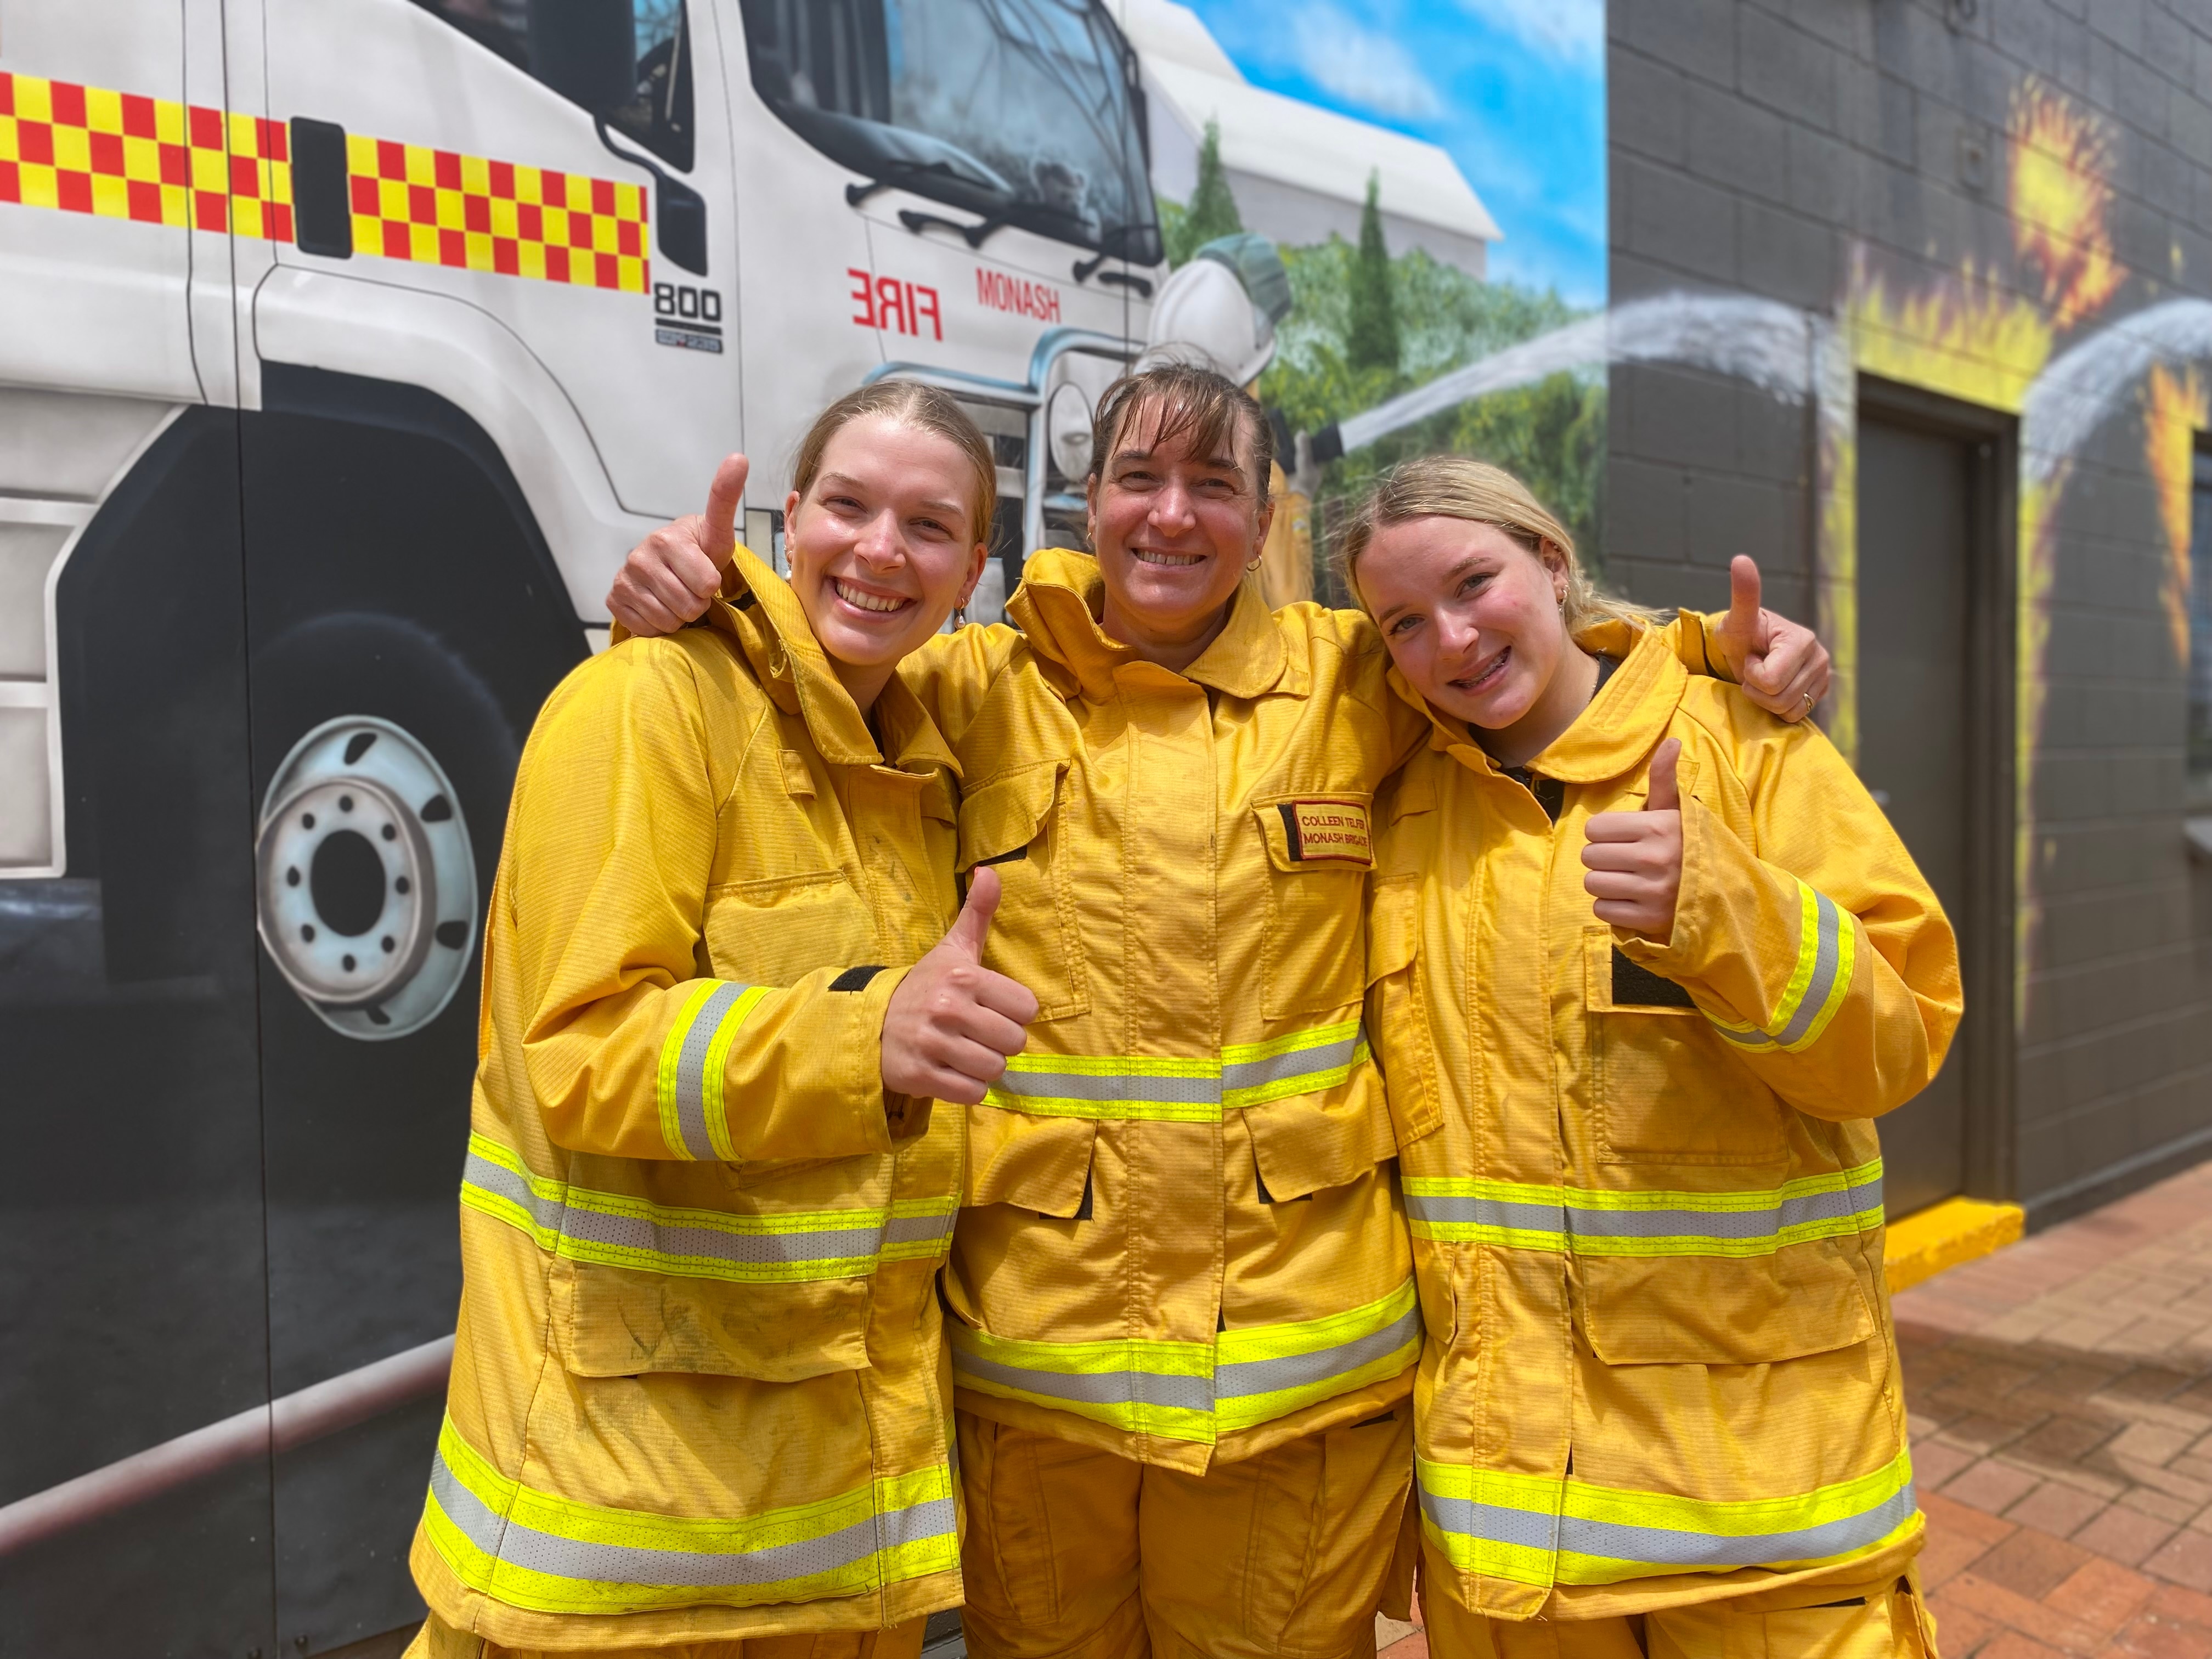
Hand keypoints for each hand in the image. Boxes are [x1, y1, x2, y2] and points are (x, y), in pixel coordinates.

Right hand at [605, 453, 746, 636]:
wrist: (667, 563)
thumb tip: (739, 457)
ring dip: (678, 616)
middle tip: (692, 588)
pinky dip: (657, 624)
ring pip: (668, 621)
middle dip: (697, 603)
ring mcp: (623, 579)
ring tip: (676, 596)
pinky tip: (657, 605)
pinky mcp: (613, 599)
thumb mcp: (717, 530)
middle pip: (689, 607)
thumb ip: (725, 498)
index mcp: (667, 539)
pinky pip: (646, 628)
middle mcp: (639, 557)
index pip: (707, 585)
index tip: (706, 572)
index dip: (712, 586)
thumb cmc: (699, 550)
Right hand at [880, 867, 1039, 1105]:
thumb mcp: (951, 948)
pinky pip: (972, 1093)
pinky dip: (968, 1088)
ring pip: (995, 1069)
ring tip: (964, 1052)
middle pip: (1014, 1042)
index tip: (992, 1009)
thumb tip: (991, 871)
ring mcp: (933, 1044)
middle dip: (1001, 1043)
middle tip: (978, 1035)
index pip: (1026, 1007)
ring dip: (985, 1066)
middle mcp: (949, 1009)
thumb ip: (978, 912)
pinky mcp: (921, 1076)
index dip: (1014, 1013)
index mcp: (963, 976)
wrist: (871, 1022)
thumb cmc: (924, 986)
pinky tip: (952, 1071)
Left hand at [1583, 738, 1683, 940]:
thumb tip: (1672, 741)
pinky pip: (1602, 910)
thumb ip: (1665, 778)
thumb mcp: (1678, 811)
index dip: (1605, 834)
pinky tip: (1631, 900)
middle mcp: (1653, 858)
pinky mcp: (1648, 919)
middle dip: (1602, 859)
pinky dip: (1611, 907)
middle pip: (1589, 857)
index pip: (1595, 829)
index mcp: (1657, 827)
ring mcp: (1651, 891)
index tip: (1623, 839)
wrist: (1724, 893)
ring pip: (1593, 883)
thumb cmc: (1689, 847)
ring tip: (1627, 880)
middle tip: (1624, 861)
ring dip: (1605, 883)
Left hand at [1710, 556, 1829, 722]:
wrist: (1748, 648)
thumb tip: (1740, 559)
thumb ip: (1743, 594)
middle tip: (1754, 670)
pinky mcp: (1820, 692)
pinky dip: (1779, 709)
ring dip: (1766, 699)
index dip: (1751, 674)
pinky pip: (1796, 716)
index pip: (1770, 680)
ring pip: (1788, 709)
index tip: (1751, 657)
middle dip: (1757, 689)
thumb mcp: (1736, 618)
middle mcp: (1820, 656)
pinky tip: (1774, 689)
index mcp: (1802, 639)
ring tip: (1763, 677)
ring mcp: (1824, 676)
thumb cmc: (1740, 634)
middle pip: (1780, 698)